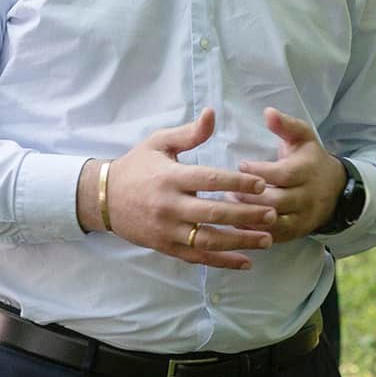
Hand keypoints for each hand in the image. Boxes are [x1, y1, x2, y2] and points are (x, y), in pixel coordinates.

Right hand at [95, 108, 275, 268]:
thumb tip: (213, 114)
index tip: (263, 184)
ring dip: (240, 242)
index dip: (237, 183)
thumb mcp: (158, 143)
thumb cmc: (136, 166)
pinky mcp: (165, 247)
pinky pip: (197, 258)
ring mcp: (167, 230)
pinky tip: (246, 262)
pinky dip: (222, 262)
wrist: (103, 198)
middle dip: (245, 215)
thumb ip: (189, 133)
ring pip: (208, 241)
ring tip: (268, 239)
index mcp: (170, 177)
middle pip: (212, 213)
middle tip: (273, 214)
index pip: (209, 180)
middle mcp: (169, 206)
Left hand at [236, 108, 349, 242]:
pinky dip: (253, 232)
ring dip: (249, 216)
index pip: (283, 175)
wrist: (335, 190)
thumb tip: (268, 112)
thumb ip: (285, 125)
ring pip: (274, 222)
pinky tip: (236, 223)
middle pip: (277, 201)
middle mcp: (307, 197)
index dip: (260, 172)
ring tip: (230, 204)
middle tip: (229, 189)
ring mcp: (302, 218)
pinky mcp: (295, 233)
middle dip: (251, 196)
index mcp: (307, 171)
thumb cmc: (310, 159)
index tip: (241, 165)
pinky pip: (273, 237)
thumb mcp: (303, 137)